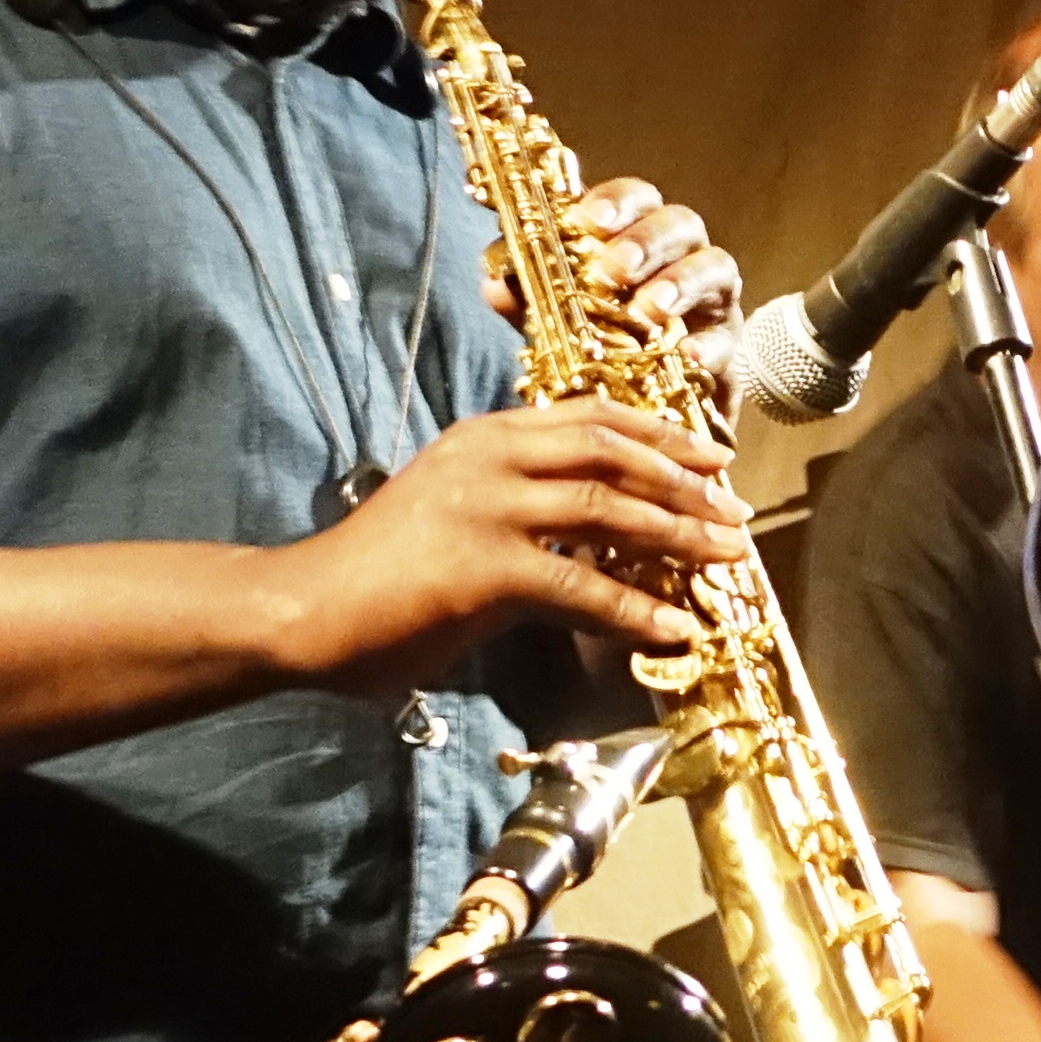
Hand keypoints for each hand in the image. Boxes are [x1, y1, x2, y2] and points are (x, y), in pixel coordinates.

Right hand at [267, 401, 747, 694]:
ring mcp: (488, 508)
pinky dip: (634, 607)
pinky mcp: (487, 568)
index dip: (660, 435)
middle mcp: (491, 458)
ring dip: (677, 536)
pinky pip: (582, 585)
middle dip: (685, 482)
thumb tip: (591, 535)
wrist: (306, 609)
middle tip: (735, 513)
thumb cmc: (378, 572)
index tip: (711, 459)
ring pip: (608, 509)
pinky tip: (671, 627)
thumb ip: (518, 506)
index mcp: (485, 437)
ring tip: (725, 562)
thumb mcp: (453, 512)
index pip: (591, 415)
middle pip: (612, 451)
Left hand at [491, 177, 742, 373]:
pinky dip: (709, 347)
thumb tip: (495, 282)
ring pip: (716, 268)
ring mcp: (713, 304)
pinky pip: (730, 342)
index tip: (587, 219)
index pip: (636, 199)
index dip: (615, 201)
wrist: (649, 419)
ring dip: (681, 283)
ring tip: (649, 310)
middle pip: (681, 223)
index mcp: (639, 241)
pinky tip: (687, 357)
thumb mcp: (557, 326)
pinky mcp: (731, 354)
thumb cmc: (606, 356)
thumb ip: (529, 301)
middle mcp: (682, 260)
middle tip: (614, 269)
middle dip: (648, 240)